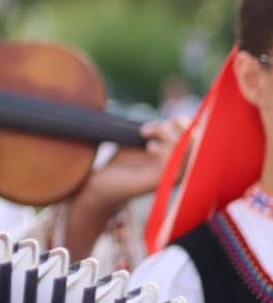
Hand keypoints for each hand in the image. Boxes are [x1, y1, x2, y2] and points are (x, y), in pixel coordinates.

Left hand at [60, 117, 185, 260]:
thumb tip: (178, 119)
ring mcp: (173, 176)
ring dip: (164, 133)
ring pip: (186, 146)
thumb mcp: (142, 141)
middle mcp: (182, 169)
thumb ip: (159, 130)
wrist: (101, 183)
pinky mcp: (162, 182)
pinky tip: (149, 148)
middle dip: (175, 125)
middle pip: (198, 138)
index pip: (200, 135)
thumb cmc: (121, 162)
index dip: (182, 122)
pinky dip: (161, 147)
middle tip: (148, 129)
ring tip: (144, 134)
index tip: (157, 123)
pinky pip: (173, 159)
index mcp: (180, 158)